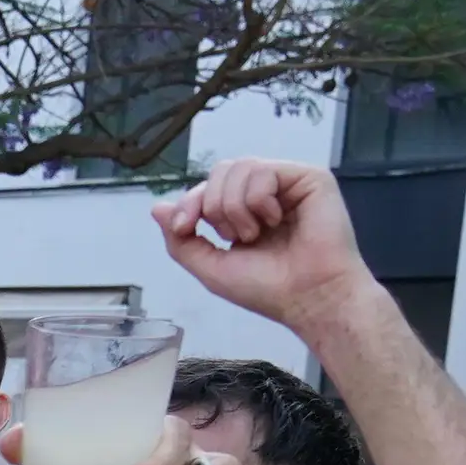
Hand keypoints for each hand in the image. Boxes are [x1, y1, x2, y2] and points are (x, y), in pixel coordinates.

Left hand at [153, 157, 381, 334]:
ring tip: (255, 233)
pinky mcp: (308, 177)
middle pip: (219, 172)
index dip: (189, 202)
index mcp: (244, 212)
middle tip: (235, 237)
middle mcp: (266, 193)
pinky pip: (262, 170)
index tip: (184, 227)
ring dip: (235, 207)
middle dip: (213, 207)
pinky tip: (274, 220)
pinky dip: (258, 200)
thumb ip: (181, 239)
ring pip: (238, 167)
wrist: (307, 297)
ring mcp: (287, 183)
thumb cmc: (266, 288)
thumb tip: (157, 208)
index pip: (207, 187)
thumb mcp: (210, 267)